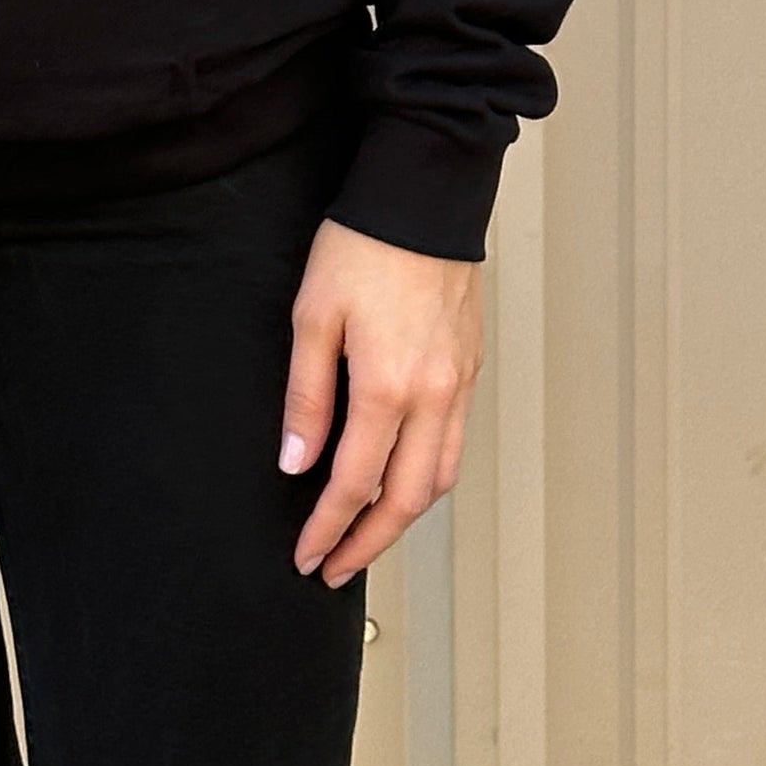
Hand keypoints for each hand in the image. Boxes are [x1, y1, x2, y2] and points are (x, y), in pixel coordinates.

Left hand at [280, 218, 481, 583]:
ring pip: (439, 479)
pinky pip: (454, 443)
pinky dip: (428, 478)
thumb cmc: (363, 247)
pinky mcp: (469, 368)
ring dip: (402, 519)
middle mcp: (433, 396)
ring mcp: (457, 384)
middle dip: (367, 544)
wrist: (422, 197)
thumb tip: (297, 461)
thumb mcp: (313, 317)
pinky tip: (403, 478)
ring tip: (366, 535)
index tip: (306, 555)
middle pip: (405, 501)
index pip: (354, 485)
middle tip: (335, 568)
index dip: (327, 529)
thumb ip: (307, 396)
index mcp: (388, 387)